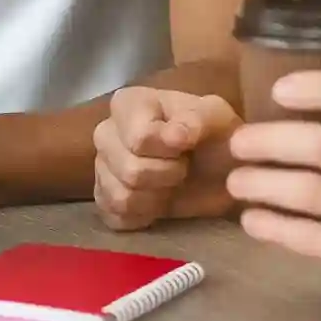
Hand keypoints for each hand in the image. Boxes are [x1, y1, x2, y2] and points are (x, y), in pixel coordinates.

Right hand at [93, 87, 239, 230]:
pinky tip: (157, 202)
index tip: (187, 146)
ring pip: (121, 197)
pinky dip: (143, 216)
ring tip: (170, 184)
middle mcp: (106, 132)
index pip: (139, 138)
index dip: (169, 150)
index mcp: (128, 103)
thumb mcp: (218, 118)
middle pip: (129, 169)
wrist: (219, 170)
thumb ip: (197, 119)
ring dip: (156, 198)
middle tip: (183, 167)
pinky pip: (115, 216)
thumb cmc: (215, 136)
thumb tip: (175, 136)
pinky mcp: (103, 198)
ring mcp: (101, 166)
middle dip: (167, 175)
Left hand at [225, 72, 320, 320]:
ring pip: (311, 192)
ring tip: (236, 182)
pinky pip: (312, 238)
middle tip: (237, 144)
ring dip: (262, 183)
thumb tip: (285, 115)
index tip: (277, 90)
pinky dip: (275, 227)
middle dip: (270, 141)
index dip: (320, 87)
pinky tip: (253, 221)